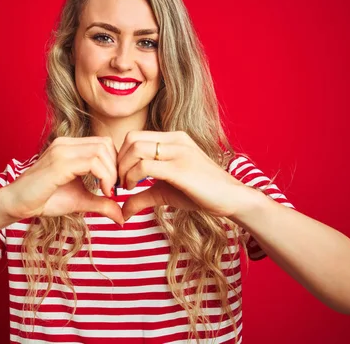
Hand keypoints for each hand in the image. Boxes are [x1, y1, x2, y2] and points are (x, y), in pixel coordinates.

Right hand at [0, 136, 123, 224]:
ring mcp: (62, 150)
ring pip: (102, 151)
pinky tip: (103, 192)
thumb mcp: (80, 201)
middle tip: (115, 189)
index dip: (115, 163)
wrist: (17, 203)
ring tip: (108, 192)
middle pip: (106, 144)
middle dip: (116, 167)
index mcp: (70, 146)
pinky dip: (105, 177)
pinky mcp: (59, 163)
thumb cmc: (45, 200)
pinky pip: (92, 163)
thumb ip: (102, 203)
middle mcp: (66, 143)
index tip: (114, 185)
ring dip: (112, 173)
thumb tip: (123, 217)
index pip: (104, 143)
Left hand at [118, 131, 247, 220]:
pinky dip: (131, 177)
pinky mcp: (180, 168)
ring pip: (136, 148)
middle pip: (132, 138)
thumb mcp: (165, 192)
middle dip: (118, 161)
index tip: (119, 176)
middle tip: (119, 181)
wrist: (231, 199)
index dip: (121, 156)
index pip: (135, 136)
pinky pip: (145, 166)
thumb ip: (142, 196)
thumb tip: (122, 212)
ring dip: (123, 169)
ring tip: (125, 187)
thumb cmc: (200, 193)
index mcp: (173, 139)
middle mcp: (175, 140)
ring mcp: (178, 152)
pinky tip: (131, 190)